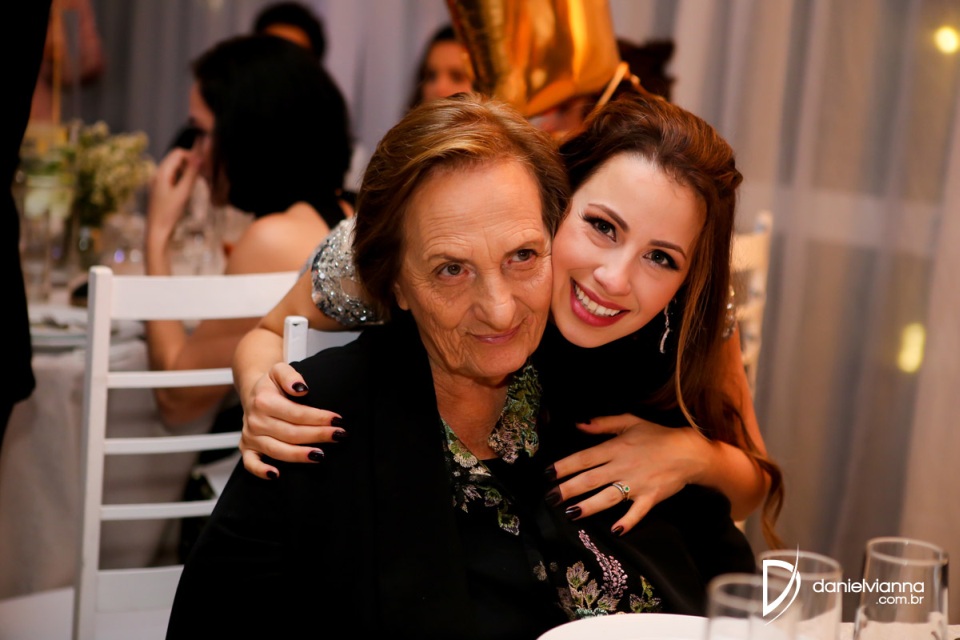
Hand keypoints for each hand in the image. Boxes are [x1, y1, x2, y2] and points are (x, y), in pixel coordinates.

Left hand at [145, 147, 200, 245]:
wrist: (157, 231)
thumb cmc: (169, 214)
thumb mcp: (183, 193)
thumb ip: (191, 174)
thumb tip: (200, 157)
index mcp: (161, 173)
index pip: (178, 153)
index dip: (192, 156)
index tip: (205, 166)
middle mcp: (157, 174)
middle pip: (176, 159)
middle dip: (190, 162)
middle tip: (205, 172)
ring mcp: (158, 182)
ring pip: (175, 168)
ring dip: (187, 170)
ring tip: (200, 179)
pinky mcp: (161, 190)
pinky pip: (173, 177)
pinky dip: (182, 177)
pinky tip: (189, 187)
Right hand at [239, 361, 346, 478]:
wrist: (253, 392)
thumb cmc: (272, 384)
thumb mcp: (279, 370)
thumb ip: (290, 375)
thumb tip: (301, 388)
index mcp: (264, 401)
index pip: (296, 413)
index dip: (318, 418)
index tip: (337, 420)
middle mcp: (255, 420)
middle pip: (291, 433)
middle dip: (317, 435)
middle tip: (339, 436)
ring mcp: (250, 436)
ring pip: (277, 450)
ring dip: (300, 455)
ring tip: (321, 455)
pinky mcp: (247, 448)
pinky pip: (250, 463)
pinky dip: (261, 471)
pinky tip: (277, 475)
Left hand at [548, 414, 712, 534]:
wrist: (689, 451)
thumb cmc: (658, 436)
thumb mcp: (630, 422)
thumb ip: (603, 423)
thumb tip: (579, 424)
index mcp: (616, 448)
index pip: (584, 458)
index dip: (565, 466)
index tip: (548, 474)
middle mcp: (622, 466)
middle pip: (590, 479)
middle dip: (568, 489)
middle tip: (550, 497)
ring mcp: (637, 484)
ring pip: (608, 497)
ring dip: (589, 506)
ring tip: (571, 513)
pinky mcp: (651, 497)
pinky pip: (637, 511)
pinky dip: (628, 521)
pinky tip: (615, 530)